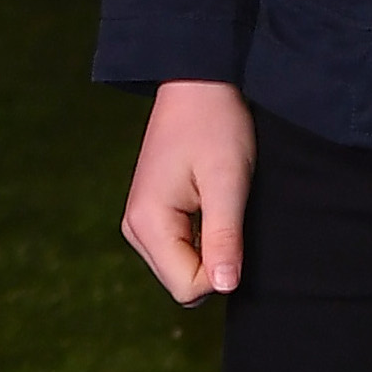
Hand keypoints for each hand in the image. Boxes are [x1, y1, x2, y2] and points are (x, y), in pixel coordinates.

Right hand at [123, 81, 255, 304]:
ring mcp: (141, 223)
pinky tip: (214, 205)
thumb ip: (224, 237)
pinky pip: (181, 250)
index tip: (236, 228)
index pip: (187, 288)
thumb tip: (224, 287)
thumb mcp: (227, 181)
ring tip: (222, 204)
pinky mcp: (152, 216)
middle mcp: (135, 229)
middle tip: (231, 214)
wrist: (198, 84)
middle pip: (182, 283)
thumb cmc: (216, 125)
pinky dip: (204, 239)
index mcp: (147, 223)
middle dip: (215, 262)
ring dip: (211, 249)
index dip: (222, 271)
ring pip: (182, 269)